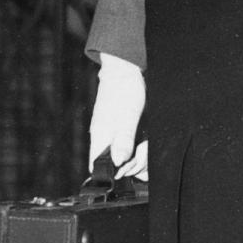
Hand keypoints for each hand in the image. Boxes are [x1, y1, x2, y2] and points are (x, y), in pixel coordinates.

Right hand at [88, 53, 147, 178]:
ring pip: (123, 158)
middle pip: (114, 165)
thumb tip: (118, 162)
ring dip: (138, 156)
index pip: (96, 166)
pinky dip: (138, 148)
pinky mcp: (119, 130)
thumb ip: (123, 140)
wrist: (124, 70)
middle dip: (132, 164)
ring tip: (146, 146)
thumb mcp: (128, 116)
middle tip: (143, 152)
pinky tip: (145, 143)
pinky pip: (127, 147)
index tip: (131, 165)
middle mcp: (104, 138)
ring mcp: (111, 134)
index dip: (114, 172)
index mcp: (101, 137)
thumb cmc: (124, 90)